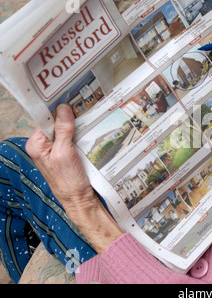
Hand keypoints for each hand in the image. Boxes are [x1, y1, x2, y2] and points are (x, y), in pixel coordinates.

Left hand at [26, 104, 122, 252]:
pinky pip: (73, 138)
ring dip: (77, 126)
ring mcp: (56, 150)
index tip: (68, 98)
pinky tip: (88, 131)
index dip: (56, 109)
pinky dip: (81, 134)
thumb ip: (63, 131)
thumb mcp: (65, 153)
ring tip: (87, 118)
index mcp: (36, 145)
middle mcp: (44, 146)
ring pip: (66, 130)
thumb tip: (63, 109)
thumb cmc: (69, 182)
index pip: (45, 119)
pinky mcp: (67, 153)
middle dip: (68, 117)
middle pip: (56, 123)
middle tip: (82, 107)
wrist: (80, 199)